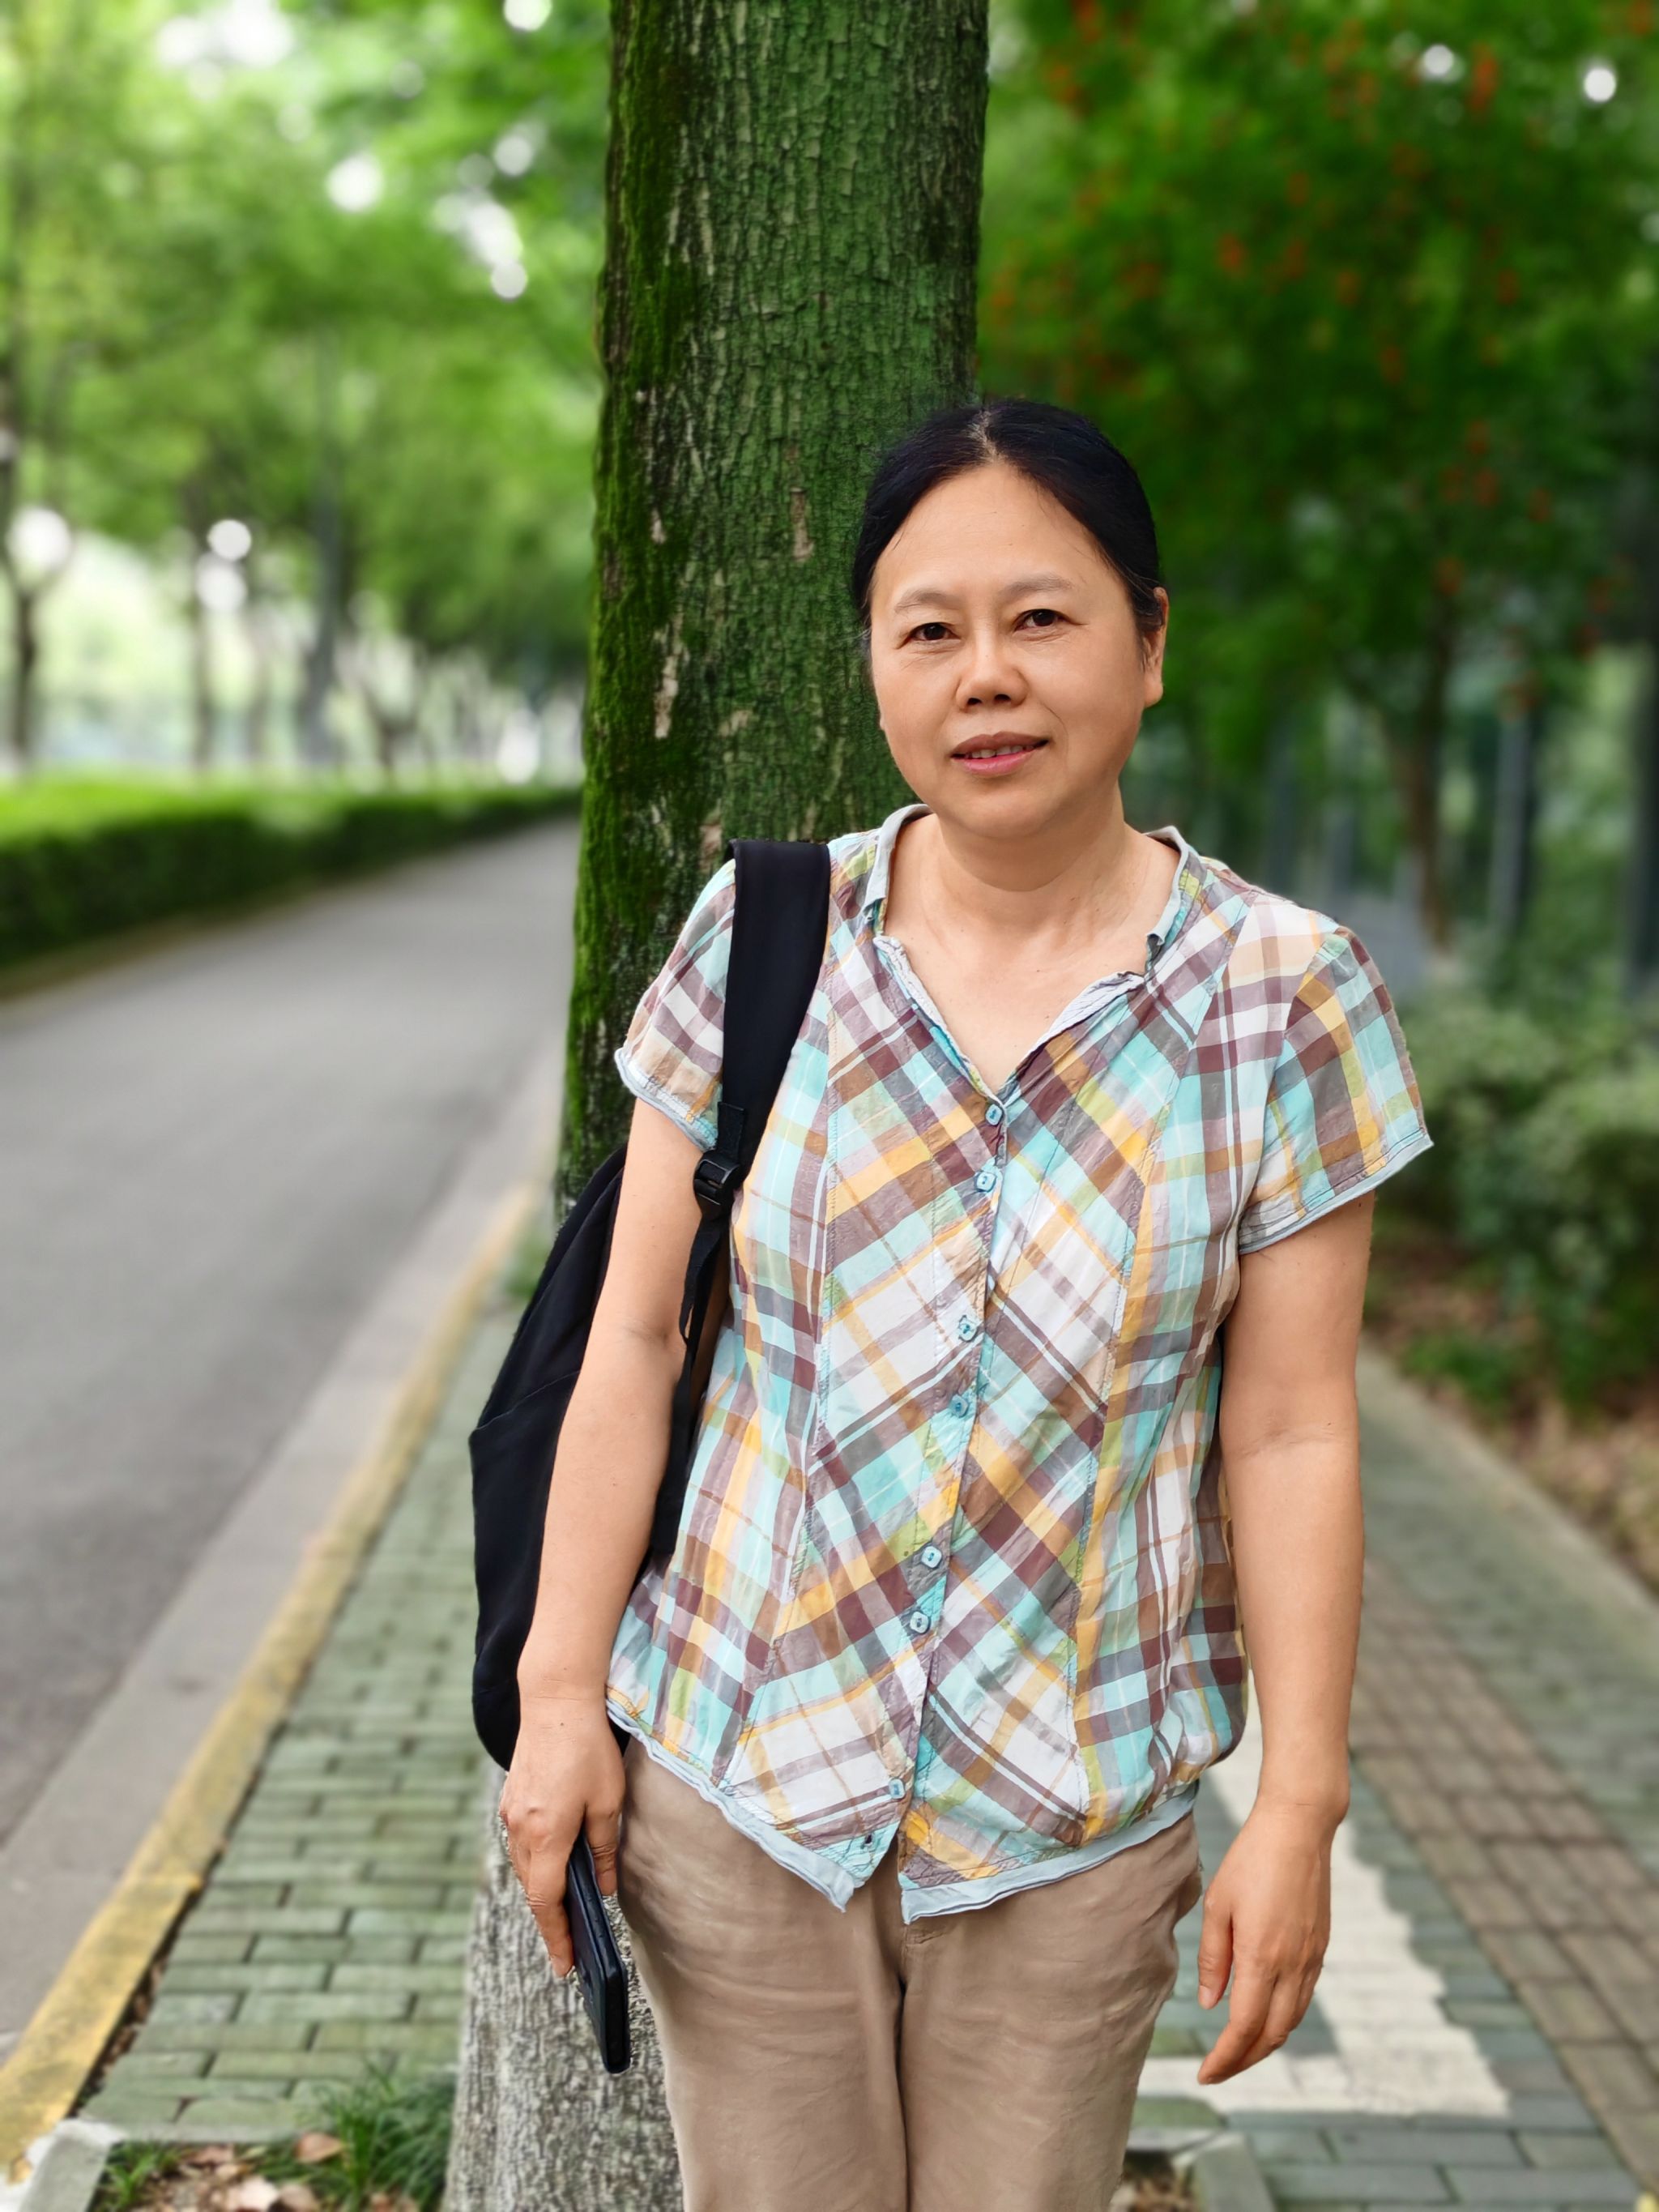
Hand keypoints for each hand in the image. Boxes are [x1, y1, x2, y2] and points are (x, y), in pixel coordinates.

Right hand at [497, 1689, 625, 1979]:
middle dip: (551, 1920)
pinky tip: (556, 1867)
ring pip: (525, 1868)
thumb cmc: (588, 1748)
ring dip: (543, 1891)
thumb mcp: (608, 1801)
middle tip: (571, 1948)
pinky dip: (537, 1864)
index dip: (556, 1937)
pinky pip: (522, 1845)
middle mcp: (521, 1829)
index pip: (547, 1902)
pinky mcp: (511, 1800)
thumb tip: (603, 1888)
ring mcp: (511, 1814)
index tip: (564, 1968)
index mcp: (547, 1834)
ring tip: (567, 1913)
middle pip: (533, 1889)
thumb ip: (604, 1849)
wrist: (555, 1700)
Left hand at [1194, 1796, 1335, 2082]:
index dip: (1225, 2058)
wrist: (1299, 1829)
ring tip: (1237, 2050)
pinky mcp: (1320, 1949)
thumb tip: (1209, 2004)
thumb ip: (1213, 1958)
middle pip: (1271, 2035)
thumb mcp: (1218, 1905)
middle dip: (1244, 2060)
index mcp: (1262, 1958)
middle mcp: (1292, 1967)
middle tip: (1218, 2070)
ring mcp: (1311, 1959)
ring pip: (1291, 2021)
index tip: (1205, 2073)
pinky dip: (1283, 2019)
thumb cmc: (1250, 1861)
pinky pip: (1303, 1999)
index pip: (1244, 2029)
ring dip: (1265, 2043)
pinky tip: (1264, 2015)